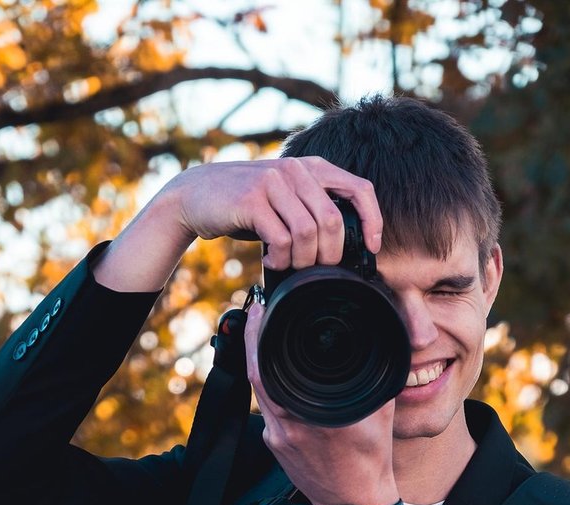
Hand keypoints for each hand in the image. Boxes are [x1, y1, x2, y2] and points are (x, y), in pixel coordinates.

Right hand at [167, 155, 382, 271]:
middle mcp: (296, 169)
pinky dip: (280, 260)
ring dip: (302, 261)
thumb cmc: (248, 205)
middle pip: (333, 221)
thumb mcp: (286, 199)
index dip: (372, 221)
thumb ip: (313, 209)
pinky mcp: (252, 200)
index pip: (360, 189)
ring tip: (289, 265)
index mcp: (313, 168)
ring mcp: (274, 182)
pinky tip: (270, 261)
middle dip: (329, 256)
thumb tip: (345, 248)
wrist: (197, 195)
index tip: (372, 248)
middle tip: (314, 269)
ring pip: (309, 233)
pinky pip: (281, 240)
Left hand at [243, 295, 399, 504]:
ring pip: (258, 391)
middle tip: (257, 313)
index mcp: (312, 415)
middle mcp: (287, 427)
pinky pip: (266, 409)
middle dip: (253, 340)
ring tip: (264, 337)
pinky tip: (277, 375)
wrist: (354, 504)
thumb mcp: (379, 410)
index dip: (258, 334)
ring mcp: (276, 438)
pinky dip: (268, 387)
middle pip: (255, 374)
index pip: (269, 366)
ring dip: (257, 362)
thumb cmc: (370, 461)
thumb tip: (380, 339)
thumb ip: (375, 374)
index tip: (259, 308)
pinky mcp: (274, 446)